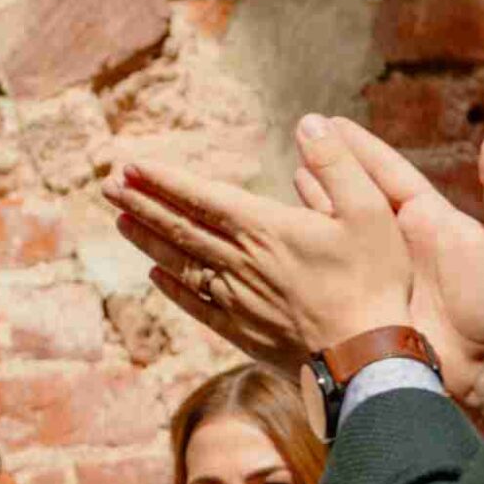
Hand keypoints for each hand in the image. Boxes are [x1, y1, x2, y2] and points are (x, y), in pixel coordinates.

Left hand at [114, 142, 411, 365]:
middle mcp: (240, 263)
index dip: (164, 180)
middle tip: (108, 184)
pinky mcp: (241, 332)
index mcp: (266, 229)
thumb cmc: (375, 284)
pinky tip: (154, 274)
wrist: (364, 362)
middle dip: (142, 203)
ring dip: (147, 239)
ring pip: (180, 262)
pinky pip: (195, 303)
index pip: (202, 198)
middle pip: (180, 228)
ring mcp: (236, 300)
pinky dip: (171, 286)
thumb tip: (309, 122)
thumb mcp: (371, 209)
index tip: (130, 166)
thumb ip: (337, 163)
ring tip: (120, 220)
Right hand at [294, 115, 483, 431]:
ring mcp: (379, 271)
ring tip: (289, 172)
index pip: (388, 173)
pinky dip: (310, 248)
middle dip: (328, 165)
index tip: (331, 124)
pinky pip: (331, 269)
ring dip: (313, 201)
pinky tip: (287, 230)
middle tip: (300, 136)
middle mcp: (399, 240)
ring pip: (338, 228)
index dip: (360, 148)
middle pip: (355, 193)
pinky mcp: (364, 300)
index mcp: (429, 218)